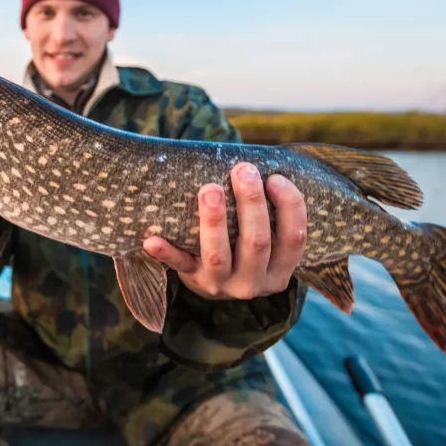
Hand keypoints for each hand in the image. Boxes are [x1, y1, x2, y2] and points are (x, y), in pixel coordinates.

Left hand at [143, 162, 306, 299]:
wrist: (214, 280)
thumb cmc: (244, 243)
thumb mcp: (267, 237)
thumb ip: (268, 209)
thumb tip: (258, 162)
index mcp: (279, 269)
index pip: (294, 239)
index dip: (289, 207)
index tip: (276, 178)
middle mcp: (253, 281)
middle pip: (257, 243)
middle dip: (251, 204)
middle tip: (243, 170)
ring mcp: (221, 284)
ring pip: (218, 255)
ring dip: (213, 221)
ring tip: (209, 190)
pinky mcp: (192, 280)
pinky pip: (178, 265)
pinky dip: (165, 253)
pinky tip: (151, 240)